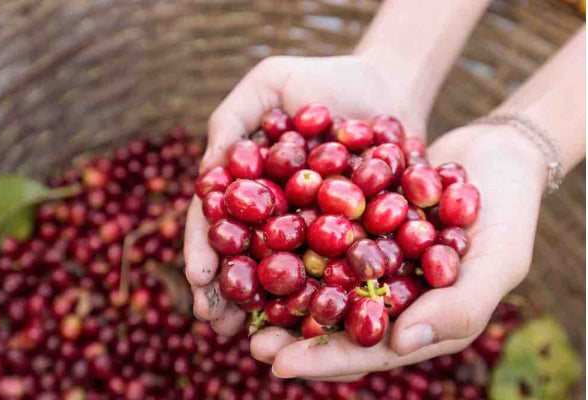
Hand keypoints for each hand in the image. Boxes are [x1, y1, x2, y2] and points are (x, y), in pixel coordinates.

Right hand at [183, 55, 426, 334]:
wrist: (390, 86)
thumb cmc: (323, 79)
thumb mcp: (270, 82)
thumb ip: (232, 118)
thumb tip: (208, 174)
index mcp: (247, 184)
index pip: (217, 220)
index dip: (205, 249)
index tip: (198, 277)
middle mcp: (275, 213)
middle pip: (246, 257)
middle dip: (229, 290)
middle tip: (217, 322)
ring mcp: (313, 230)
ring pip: (286, 274)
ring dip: (268, 307)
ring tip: (255, 337)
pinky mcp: (354, 239)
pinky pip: (338, 270)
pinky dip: (324, 296)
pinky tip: (314, 322)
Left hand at [251, 124, 547, 380]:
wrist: (498, 153)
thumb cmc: (509, 214)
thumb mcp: (496, 263)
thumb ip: (455, 308)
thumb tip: (398, 343)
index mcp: (417, 319)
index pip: (366, 350)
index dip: (323, 360)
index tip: (278, 364)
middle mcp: (385, 293)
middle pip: (332, 321)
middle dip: (289, 334)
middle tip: (248, 341)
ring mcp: (367, 257)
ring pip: (316, 280)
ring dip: (280, 290)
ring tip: (239, 297)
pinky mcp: (354, 223)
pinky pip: (317, 233)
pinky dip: (288, 238)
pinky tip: (253, 237)